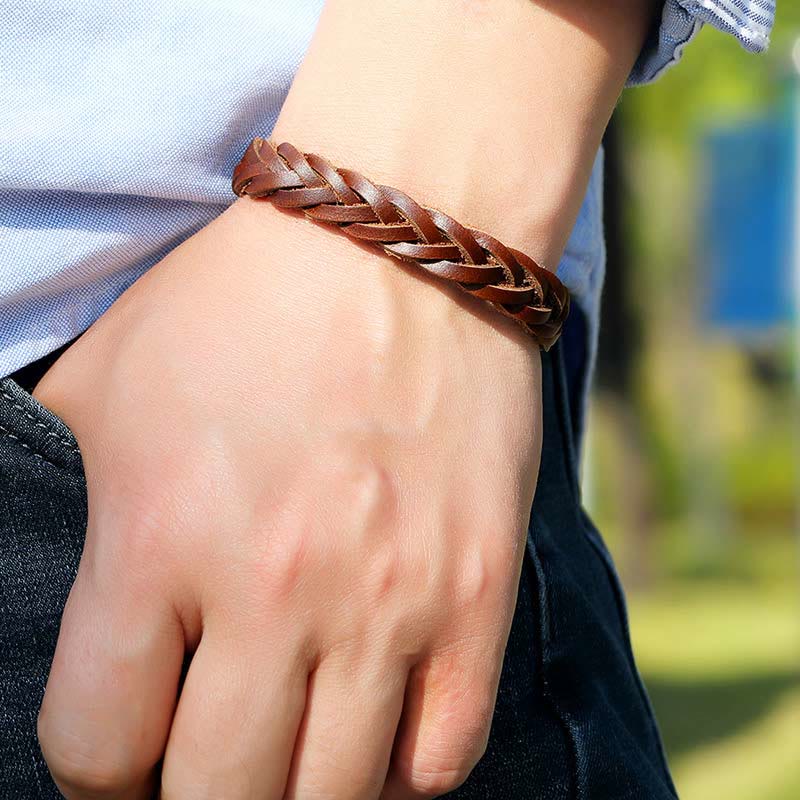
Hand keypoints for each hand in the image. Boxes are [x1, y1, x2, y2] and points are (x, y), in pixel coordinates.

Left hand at [34, 196, 542, 798]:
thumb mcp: (105, 386)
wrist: (397, 245)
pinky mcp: (479, 589)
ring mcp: (391, 597)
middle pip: (215, 797)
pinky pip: (443, 754)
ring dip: (294, 789)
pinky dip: (400, 774)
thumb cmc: (242, 303)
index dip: (97, 773)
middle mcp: (276, 586)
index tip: (124, 750)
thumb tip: (78, 615)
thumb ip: (64, 511)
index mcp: (157, 537)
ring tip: (286, 744)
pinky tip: (375, 728)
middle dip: (191, 796)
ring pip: (332, 796)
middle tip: (199, 755)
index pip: (95, 748)